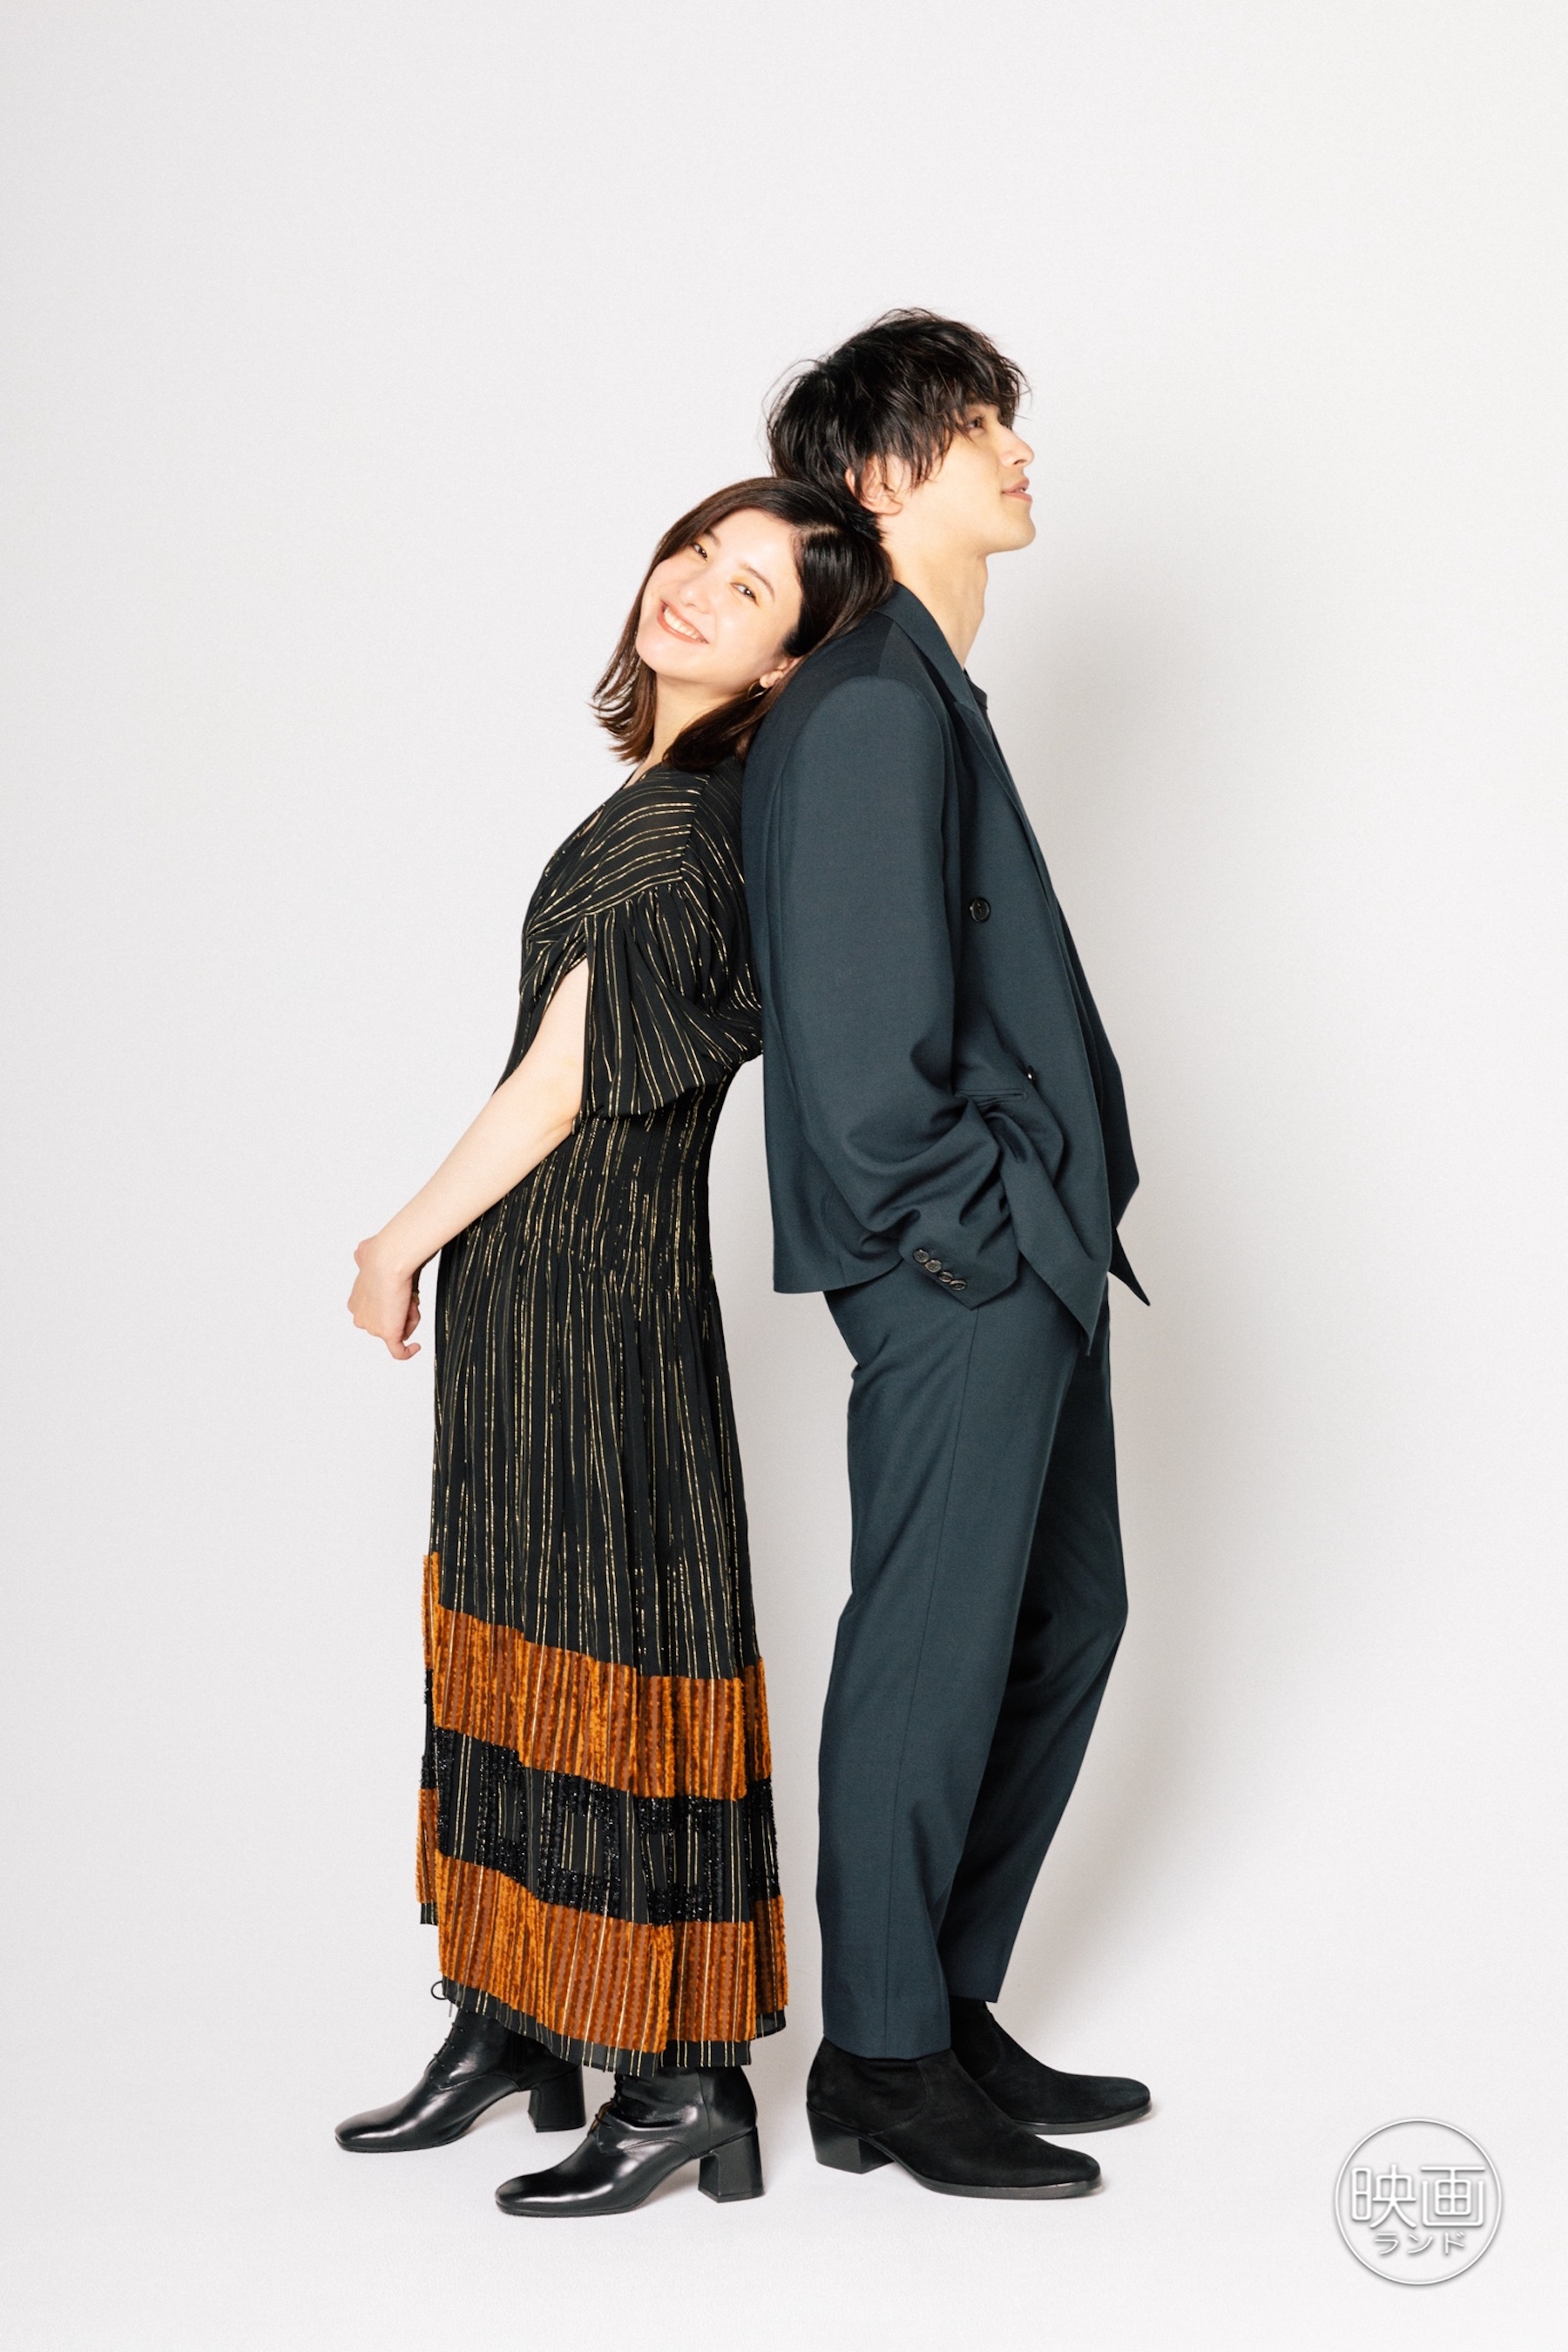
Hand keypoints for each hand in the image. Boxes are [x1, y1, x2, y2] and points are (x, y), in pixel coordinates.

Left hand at [348, 1236, 422, 1359]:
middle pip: (389, 1322)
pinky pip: (398, 1351)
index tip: (403, 1291)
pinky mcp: (388, 1334)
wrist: (388, 1260)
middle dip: (403, 1310)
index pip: (377, 1312)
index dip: (393, 1303)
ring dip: (410, 1316)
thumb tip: (362, 1254)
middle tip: (408, 1293)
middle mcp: (361, 1317)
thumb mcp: (364, 1254)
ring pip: (399, 1329)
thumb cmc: (381, 1255)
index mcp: (356, 1302)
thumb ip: (363, 1259)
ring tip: (410, 1297)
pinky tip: (416, 1346)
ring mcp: (373, 1327)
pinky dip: (408, 1351)